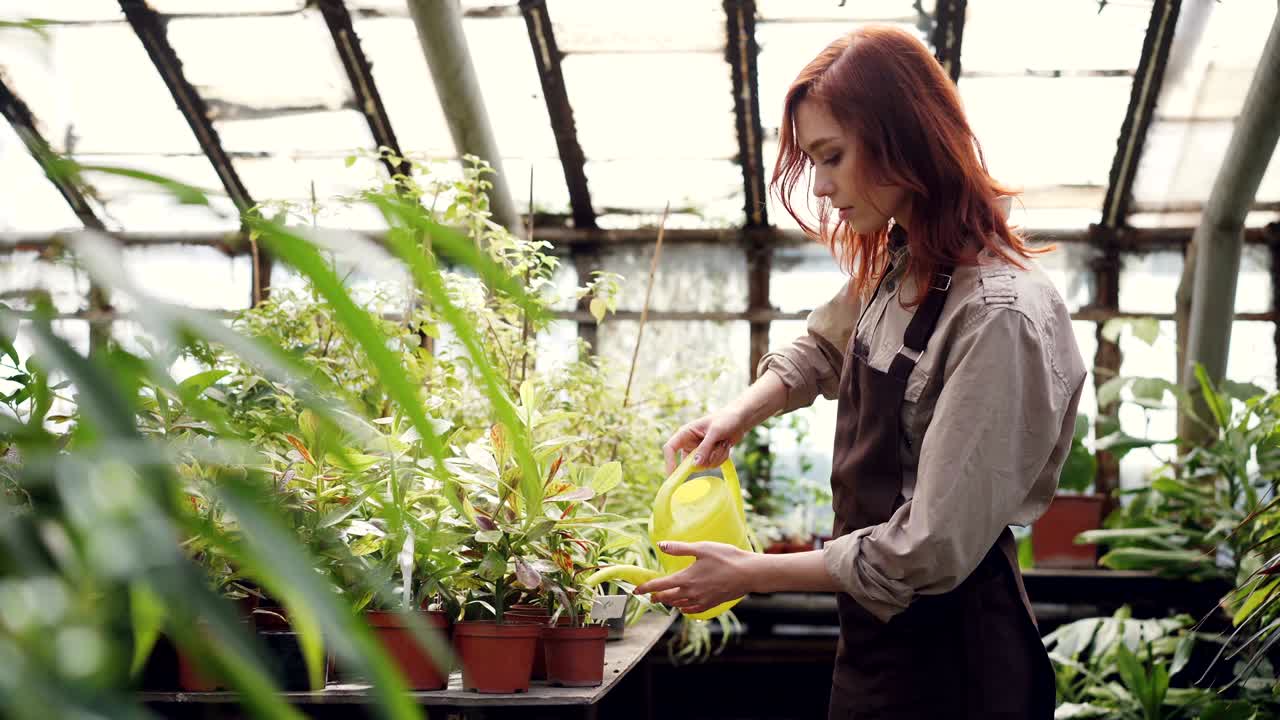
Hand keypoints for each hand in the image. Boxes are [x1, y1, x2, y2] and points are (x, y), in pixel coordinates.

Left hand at [633, 541, 755, 615]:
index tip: (635, 590)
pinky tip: (684, 605)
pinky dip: (684, 608)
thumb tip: (660, 545)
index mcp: (686, 579)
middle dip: (656, 596)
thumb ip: (679, 548)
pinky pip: (692, 610)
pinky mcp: (711, 604)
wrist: (748, 573)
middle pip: (667, 598)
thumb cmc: (726, 558)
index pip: (659, 585)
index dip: (645, 587)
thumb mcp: (701, 548)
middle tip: (650, 594)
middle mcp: (691, 593)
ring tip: (665, 598)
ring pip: (679, 605)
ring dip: (669, 601)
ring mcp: (701, 600)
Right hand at [663, 409, 746, 472]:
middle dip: (705, 459)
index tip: (673, 475)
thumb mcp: (715, 432)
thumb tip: (695, 465)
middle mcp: (690, 443)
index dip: (669, 462)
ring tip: (723, 442)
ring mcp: (699, 451)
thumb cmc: (725, 419)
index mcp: (685, 433)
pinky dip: (721, 458)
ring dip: (716, 456)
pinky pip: (712, 465)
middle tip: (716, 447)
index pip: (670, 448)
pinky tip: (725, 446)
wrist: (739, 420)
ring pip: (703, 465)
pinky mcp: (709, 456)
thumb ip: (705, 447)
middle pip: (688, 462)